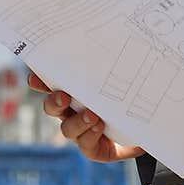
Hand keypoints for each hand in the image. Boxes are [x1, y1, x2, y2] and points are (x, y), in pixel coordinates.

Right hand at [26, 72, 144, 163]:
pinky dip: (90, 135)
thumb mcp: (128, 78)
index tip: (35, 76)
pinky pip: (85, 144)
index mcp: (76, 92)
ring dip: (78, 121)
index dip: (41, 81)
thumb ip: (118, 62)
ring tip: (93, 115)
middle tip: (64, 96)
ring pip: (68, 128)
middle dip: (54, 101)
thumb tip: (119, 35)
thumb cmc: (133, 98)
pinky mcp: (93, 148)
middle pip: (52, 107)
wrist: (148, 129)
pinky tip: (100, 127)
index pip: (53, 84)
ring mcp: (81, 132)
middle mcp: (73, 112)